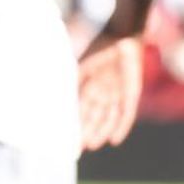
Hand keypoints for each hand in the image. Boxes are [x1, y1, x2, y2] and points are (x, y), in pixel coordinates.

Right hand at [77, 34, 142, 150]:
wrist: (121, 35)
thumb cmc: (98, 48)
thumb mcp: (80, 67)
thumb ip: (70, 84)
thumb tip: (52, 100)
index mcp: (88, 85)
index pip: (80, 109)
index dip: (74, 124)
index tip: (66, 138)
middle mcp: (102, 92)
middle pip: (93, 117)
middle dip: (86, 132)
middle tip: (78, 148)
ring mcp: (116, 94)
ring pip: (108, 118)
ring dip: (100, 132)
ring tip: (93, 145)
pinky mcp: (131, 94)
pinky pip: (126, 114)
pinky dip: (121, 127)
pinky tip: (115, 141)